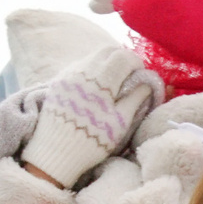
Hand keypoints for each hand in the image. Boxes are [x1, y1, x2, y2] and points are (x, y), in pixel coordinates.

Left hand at [20, 47, 162, 189]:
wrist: (55, 152)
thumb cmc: (92, 139)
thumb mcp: (120, 121)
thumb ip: (136, 97)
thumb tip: (147, 82)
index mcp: (100, 79)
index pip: (123, 56)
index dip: (137, 63)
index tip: (141, 76)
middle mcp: (82, 70)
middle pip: (107, 51)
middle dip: (122, 59)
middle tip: (130, 77)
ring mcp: (68, 74)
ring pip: (92, 56)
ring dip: (106, 63)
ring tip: (113, 83)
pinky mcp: (58, 80)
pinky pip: (79, 65)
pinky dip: (92, 69)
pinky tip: (95, 87)